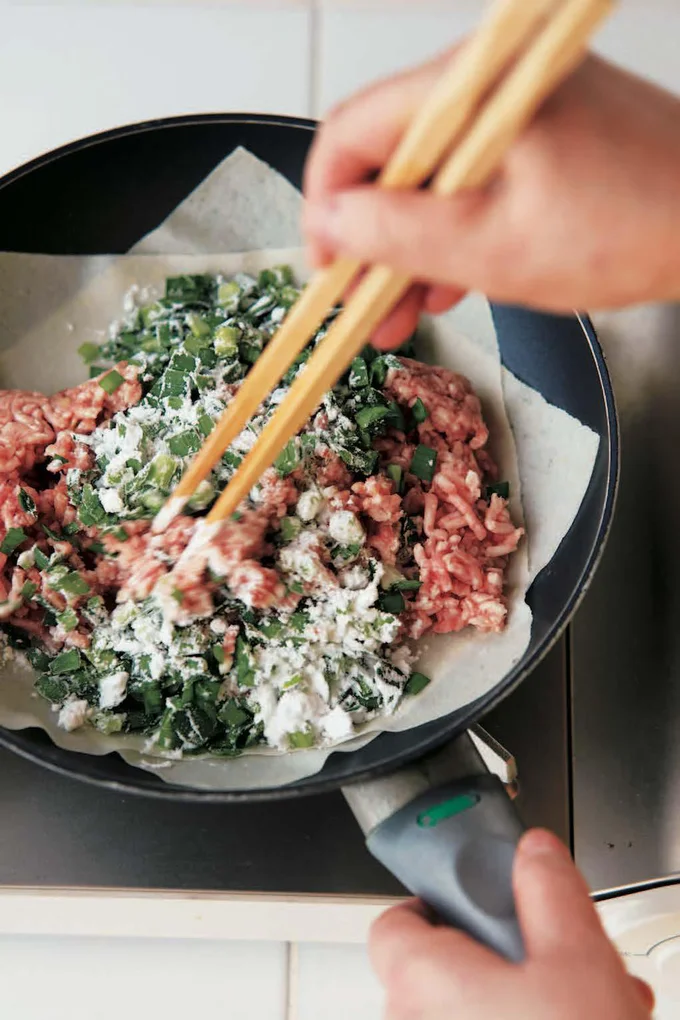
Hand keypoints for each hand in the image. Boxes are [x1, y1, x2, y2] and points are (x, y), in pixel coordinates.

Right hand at [303, 52, 679, 348]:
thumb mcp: (492, 248)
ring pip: (433, 175)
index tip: (327, 263)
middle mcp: (493, 81)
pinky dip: (456, 231)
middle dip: (371, 238)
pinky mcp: (545, 133)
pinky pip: (476, 179)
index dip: (327, 203)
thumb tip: (332, 221)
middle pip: (392, 155)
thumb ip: (399, 233)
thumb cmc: (632, 231)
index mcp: (476, 88)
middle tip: (363, 302)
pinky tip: (448, 283)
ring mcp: (521, 107)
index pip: (355, 130)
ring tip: (402, 314)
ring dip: (411, 246)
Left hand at [369, 829, 653, 1019]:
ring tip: (583, 1005)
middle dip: (504, 957)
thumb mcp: (578, 959)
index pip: (396, 920)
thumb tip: (532, 853)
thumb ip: (547, 891)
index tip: (484, 899)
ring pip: (468, 1015)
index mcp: (421, 981)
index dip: (442, 901)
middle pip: (441, 969)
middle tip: (557, 958)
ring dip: (521, 1001)